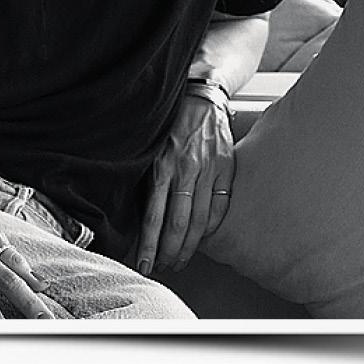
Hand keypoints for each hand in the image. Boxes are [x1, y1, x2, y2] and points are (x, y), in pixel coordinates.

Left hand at [136, 94, 234, 275]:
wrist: (203, 95)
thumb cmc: (170, 122)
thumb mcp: (151, 146)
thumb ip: (148, 176)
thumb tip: (137, 213)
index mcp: (163, 164)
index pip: (154, 216)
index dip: (149, 245)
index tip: (144, 265)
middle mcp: (186, 169)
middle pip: (178, 224)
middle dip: (169, 252)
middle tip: (162, 268)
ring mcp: (209, 169)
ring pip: (200, 220)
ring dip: (189, 246)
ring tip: (179, 260)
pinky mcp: (226, 167)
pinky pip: (220, 206)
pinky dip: (211, 227)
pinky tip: (202, 239)